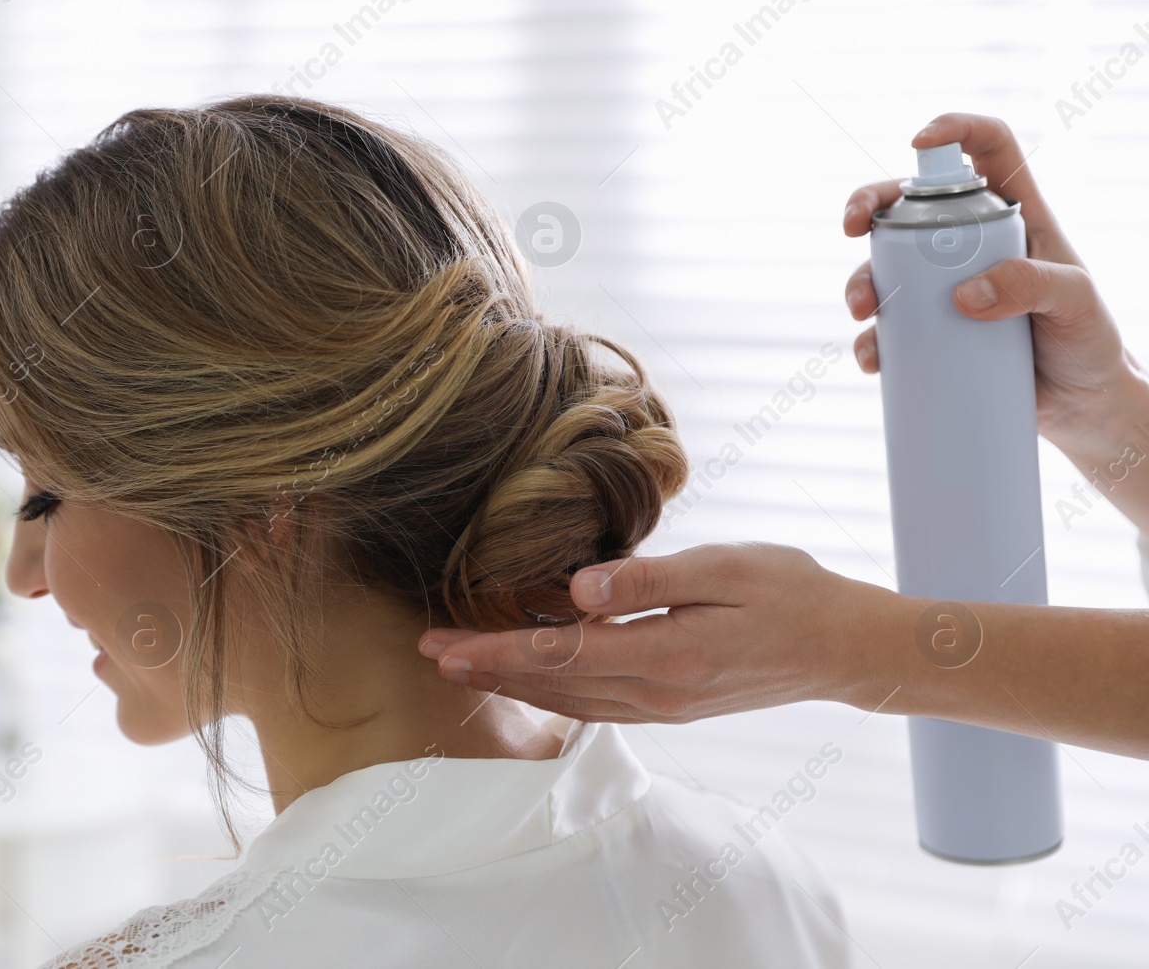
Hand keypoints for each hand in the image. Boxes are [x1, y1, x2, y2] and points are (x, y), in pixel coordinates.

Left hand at [416, 543, 902, 723]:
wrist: (845, 648)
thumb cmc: (790, 591)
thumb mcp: (724, 568)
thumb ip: (649, 578)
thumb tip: (576, 588)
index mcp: (665, 655)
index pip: (558, 655)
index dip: (494, 651)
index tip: (442, 645)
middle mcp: (657, 693)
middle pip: (552, 684)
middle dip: (487, 671)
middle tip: (428, 654)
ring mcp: (665, 706)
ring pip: (571, 701)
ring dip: (513, 685)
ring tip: (463, 668)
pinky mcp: (673, 705)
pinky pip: (598, 704)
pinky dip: (555, 694)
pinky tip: (532, 681)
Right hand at [841, 112, 1140, 453]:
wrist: (1080, 405)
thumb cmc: (1088, 341)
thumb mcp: (1076, 303)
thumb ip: (1030, 285)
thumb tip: (964, 295)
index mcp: (1013, 214)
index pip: (987, 147)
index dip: (953, 130)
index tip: (917, 143)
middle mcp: (970, 243)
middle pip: (908, 202)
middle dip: (868, 205)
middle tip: (852, 227)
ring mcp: (943, 287)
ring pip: (884, 265)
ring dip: (860, 281)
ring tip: (863, 311)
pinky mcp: (928, 333)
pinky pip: (886, 328)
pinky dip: (870, 340)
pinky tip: (873, 357)